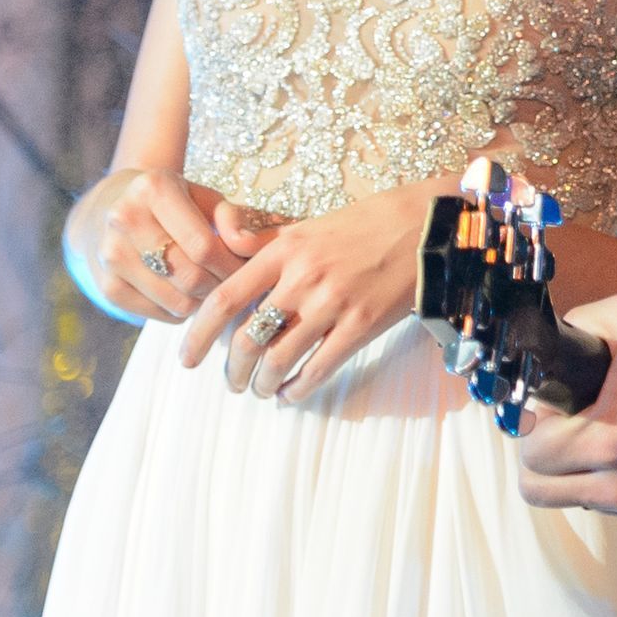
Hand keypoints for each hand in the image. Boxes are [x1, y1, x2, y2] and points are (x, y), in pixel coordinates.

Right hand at [80, 169, 245, 323]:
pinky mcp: (106, 285)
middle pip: (191, 276)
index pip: (203, 246)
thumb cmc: (174, 204)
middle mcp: (124, 219)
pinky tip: (183, 291)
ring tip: (208, 283)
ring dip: (202, 300)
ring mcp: (110, 255)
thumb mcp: (205, 197)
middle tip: (230, 280)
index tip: (245, 267)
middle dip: (220, 284)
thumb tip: (248, 245)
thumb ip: (233, 217)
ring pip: (177, 301)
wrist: (112, 208)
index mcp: (154, 189)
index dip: (232, 265)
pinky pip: (159, 314)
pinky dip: (180, 310)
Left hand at [184, 180, 439, 402]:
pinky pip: (320, 367)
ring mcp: (334, 303)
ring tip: (262, 390)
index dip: (200, 334)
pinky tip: (292, 394)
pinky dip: (299, 387)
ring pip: (280, 358)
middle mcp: (303, 277)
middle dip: (234, 370)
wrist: (429, 224)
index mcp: (285, 250)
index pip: (225, 299)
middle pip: (248, 338)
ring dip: (264, 383)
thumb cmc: (368, 223)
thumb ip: (266, 244)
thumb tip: (224, 250)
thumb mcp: (309, 225)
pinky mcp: (363, 325)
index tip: (188, 358)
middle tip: (233, 382)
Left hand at [515, 288, 616, 515]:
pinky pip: (605, 500)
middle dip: (544, 451)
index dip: (537, 420)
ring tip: (596, 431)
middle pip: (538, 489)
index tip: (555, 402)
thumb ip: (578, 324)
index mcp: (610, 440)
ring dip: (570, 469)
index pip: (531, 452)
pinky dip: (603, 476)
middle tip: (566, 421)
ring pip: (570, 498)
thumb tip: (549, 342)